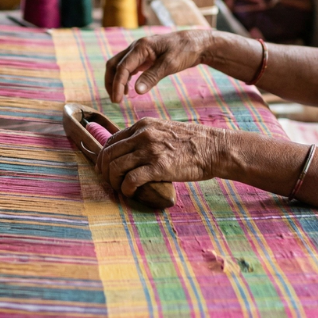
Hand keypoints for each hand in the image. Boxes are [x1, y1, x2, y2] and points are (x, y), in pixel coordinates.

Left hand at [96, 118, 227, 196]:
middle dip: (104, 170)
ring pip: (115, 167)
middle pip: (109, 154)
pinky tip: (130, 193)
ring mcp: (150, 150)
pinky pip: (131, 180)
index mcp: (143, 125)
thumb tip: (132, 150)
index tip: (105, 167)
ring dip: (113, 181)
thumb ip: (147, 136)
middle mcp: (143, 135)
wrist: (214, 148)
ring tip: (119, 188)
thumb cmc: (193, 142)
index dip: (104, 156)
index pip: (112, 140)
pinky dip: (126, 189)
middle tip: (108, 181)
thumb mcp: (165, 129)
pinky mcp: (158, 167)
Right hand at [104, 30, 213, 102]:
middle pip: (114, 65)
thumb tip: (136, 92)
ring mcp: (139, 51)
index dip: (117, 85)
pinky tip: (129, 89)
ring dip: (116, 80)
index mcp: (141, 47)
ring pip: (119, 65)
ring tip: (120, 97)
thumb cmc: (185, 51)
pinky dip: (124, 78)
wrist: (196, 43)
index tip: (117, 100)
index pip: (122, 68)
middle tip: (115, 100)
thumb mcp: (170, 65)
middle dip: (111, 82)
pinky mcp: (143, 56)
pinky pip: (127, 66)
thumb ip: (152, 77)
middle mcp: (136, 47)